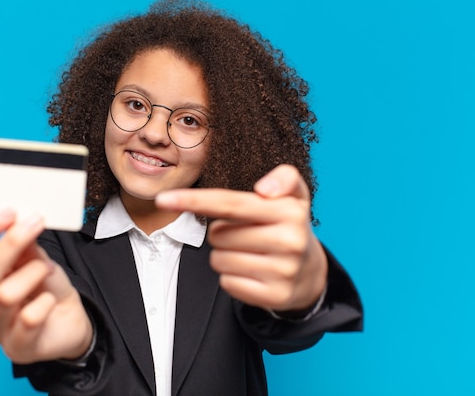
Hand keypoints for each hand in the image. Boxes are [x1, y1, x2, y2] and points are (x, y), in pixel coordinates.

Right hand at [0, 209, 92, 363]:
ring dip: (31, 274)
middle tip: (35, 223)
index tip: (8, 212)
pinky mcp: (17, 347)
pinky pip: (29, 319)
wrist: (69, 324)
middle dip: (10, 244)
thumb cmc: (46, 290)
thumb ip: (27, 246)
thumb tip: (21, 220)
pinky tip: (50, 300)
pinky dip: (45, 303)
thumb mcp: (37, 261)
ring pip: (5, 295)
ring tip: (46, 270)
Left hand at [155, 164, 327, 312]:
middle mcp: (289, 241)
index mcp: (288, 211)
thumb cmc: (288, 227)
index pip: (229, 203)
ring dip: (225, 255)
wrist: (311, 272)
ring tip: (250, 253)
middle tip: (247, 234)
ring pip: (219, 260)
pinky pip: (227, 283)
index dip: (193, 200)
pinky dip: (232, 277)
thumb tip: (264, 188)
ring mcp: (283, 271)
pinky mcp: (275, 296)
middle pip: (218, 234)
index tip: (163, 199)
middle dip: (222, 233)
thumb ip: (285, 177)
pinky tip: (252, 272)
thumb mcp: (294, 196)